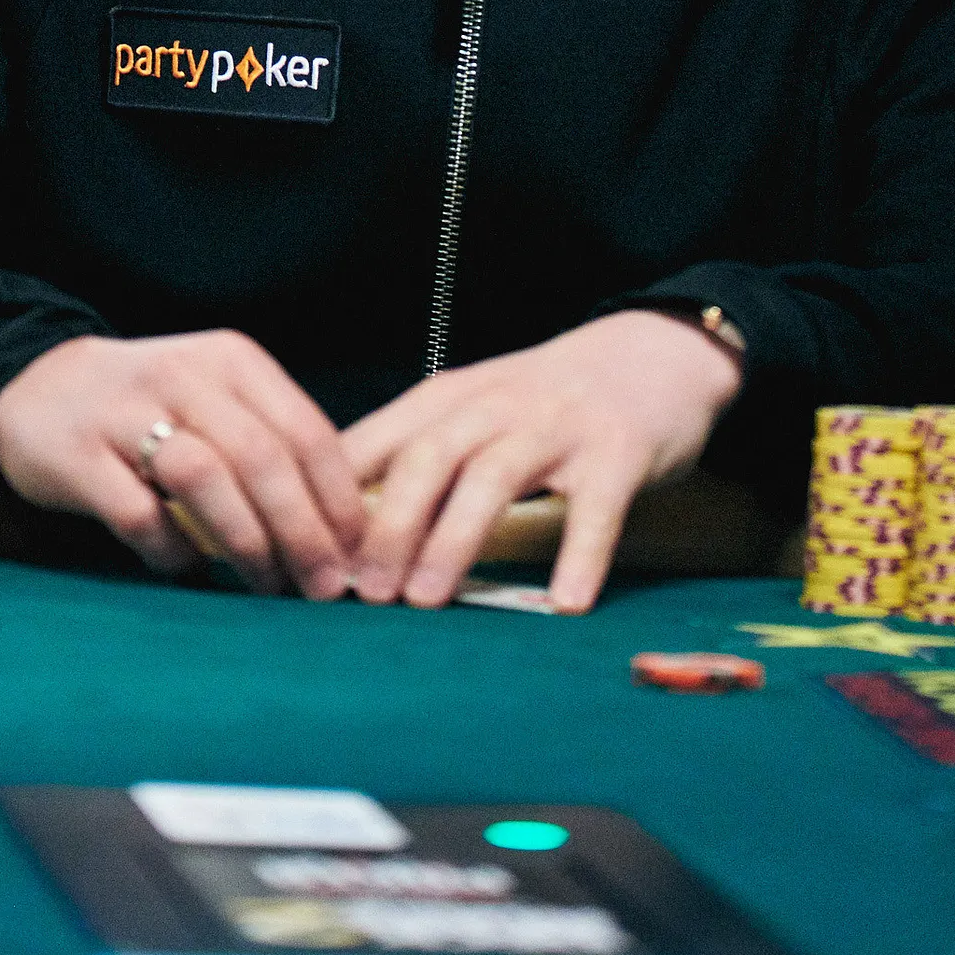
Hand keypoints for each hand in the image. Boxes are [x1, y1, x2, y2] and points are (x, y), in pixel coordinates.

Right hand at [0, 330, 364, 597]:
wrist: (39, 382)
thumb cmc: (152, 405)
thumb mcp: (217, 397)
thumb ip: (271, 443)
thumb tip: (341, 527)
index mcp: (232, 361)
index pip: (305, 430)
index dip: (338, 499)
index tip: (359, 554)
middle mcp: (185, 376)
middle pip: (262, 458)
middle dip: (303, 532)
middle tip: (324, 588)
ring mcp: (127, 413)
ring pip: (204, 478)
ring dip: (246, 542)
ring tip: (266, 586)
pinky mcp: (78, 456)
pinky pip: (138, 514)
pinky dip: (173, 551)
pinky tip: (189, 570)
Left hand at [341, 310, 743, 613]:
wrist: (650, 352)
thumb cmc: (542, 400)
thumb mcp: (467, 412)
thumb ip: (411, 460)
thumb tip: (332, 536)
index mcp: (447, 401)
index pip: (374, 444)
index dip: (332, 501)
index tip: (305, 561)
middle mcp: (495, 407)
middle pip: (427, 458)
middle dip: (388, 525)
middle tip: (363, 592)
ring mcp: (558, 427)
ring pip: (494, 477)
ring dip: (454, 539)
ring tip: (427, 600)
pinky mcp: (618, 451)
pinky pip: (596, 506)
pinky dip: (580, 554)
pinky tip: (564, 602)